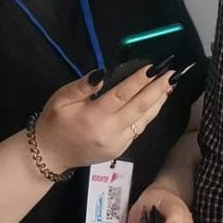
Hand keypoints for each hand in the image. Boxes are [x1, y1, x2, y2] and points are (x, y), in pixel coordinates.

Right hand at [33, 65, 174, 173]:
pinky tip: (155, 102)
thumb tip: (103, 74)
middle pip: (140, 107)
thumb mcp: (61, 99)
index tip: (154, 67)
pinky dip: (149, 114)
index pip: (122, 94)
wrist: (51, 155)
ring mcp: (118, 143)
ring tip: (169, 85)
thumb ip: (82, 86)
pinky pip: (139, 129)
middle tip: (172, 74)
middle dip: (158, 89)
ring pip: (144, 120)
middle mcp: (110, 131)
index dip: (139, 80)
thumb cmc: (54, 122)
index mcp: (94, 117)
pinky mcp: (121, 150)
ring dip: (158, 101)